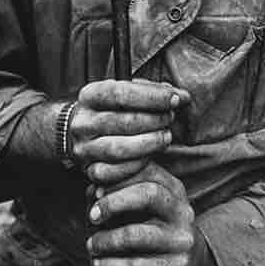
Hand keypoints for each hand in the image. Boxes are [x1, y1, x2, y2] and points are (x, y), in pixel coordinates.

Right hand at [69, 79, 189, 182]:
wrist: (82, 133)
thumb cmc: (113, 109)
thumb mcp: (128, 93)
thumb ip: (154, 92)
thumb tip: (182, 97)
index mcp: (90, 96)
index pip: (121, 93)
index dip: (152, 96)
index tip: (175, 98)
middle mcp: (83, 122)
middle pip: (123, 122)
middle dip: (155, 119)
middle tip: (171, 117)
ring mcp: (84, 148)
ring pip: (119, 149)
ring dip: (149, 143)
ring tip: (166, 136)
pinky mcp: (90, 170)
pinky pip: (115, 172)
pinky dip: (137, 165)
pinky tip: (152, 156)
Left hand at [86, 162, 219, 265]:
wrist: (190, 265)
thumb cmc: (155, 227)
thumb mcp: (143, 205)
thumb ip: (119, 191)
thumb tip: (93, 188)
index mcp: (173, 188)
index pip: (146, 169)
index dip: (117, 174)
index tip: (93, 185)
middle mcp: (182, 210)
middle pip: (148, 194)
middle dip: (114, 202)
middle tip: (92, 216)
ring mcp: (182, 239)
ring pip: (138, 234)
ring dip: (107, 240)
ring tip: (91, 245)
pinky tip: (98, 265)